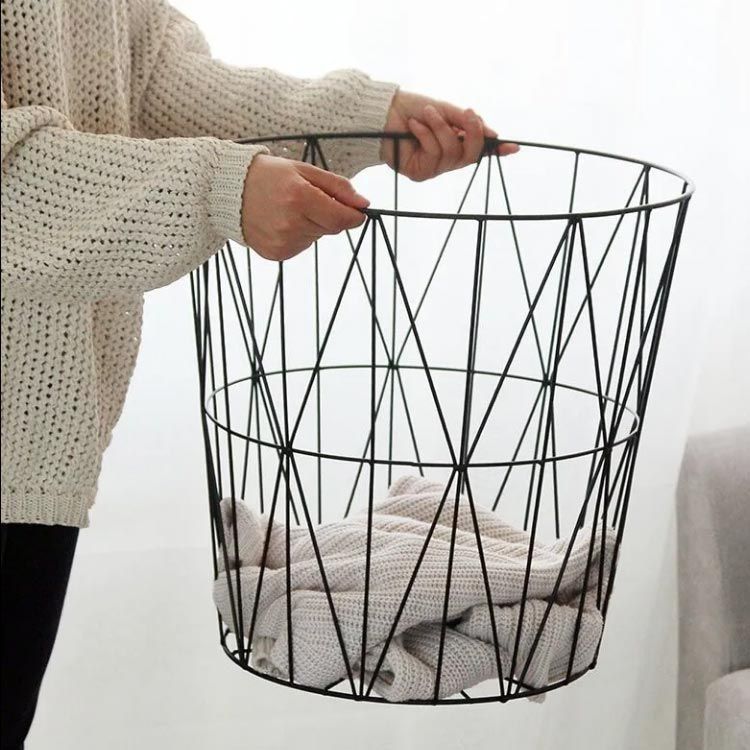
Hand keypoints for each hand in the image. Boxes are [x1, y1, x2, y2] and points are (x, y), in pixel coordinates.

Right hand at [241, 154, 368, 260]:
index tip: (358, 212)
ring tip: (288, 209)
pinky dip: (298, 235)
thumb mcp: (304, 171)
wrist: (228, 191)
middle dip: (328, 215)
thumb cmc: (268, 176)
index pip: (342, 218)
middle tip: (308, 200)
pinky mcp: (276, 254)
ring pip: (316, 237)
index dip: (354, 216)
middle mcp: (291, 223)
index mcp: (300, 198)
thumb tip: (364, 204)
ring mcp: (282, 241)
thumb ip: (337, 187)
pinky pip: (301, 246)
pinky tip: (280, 221)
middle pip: (331, 228)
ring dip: (312, 225)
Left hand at [381, 90, 518, 181]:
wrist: (381, 112)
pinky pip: (433, 155)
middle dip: (472, 132)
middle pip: (472, 154)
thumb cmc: (412, 109)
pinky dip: (425, 135)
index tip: (514, 147)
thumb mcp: (443, 110)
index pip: (479, 150)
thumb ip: (465, 122)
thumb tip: (492, 134)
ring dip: (440, 128)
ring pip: (452, 152)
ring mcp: (434, 169)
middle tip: (466, 113)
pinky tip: (413, 127)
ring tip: (425, 114)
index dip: (496, 150)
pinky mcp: (419, 173)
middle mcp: (447, 160)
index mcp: (455, 142)